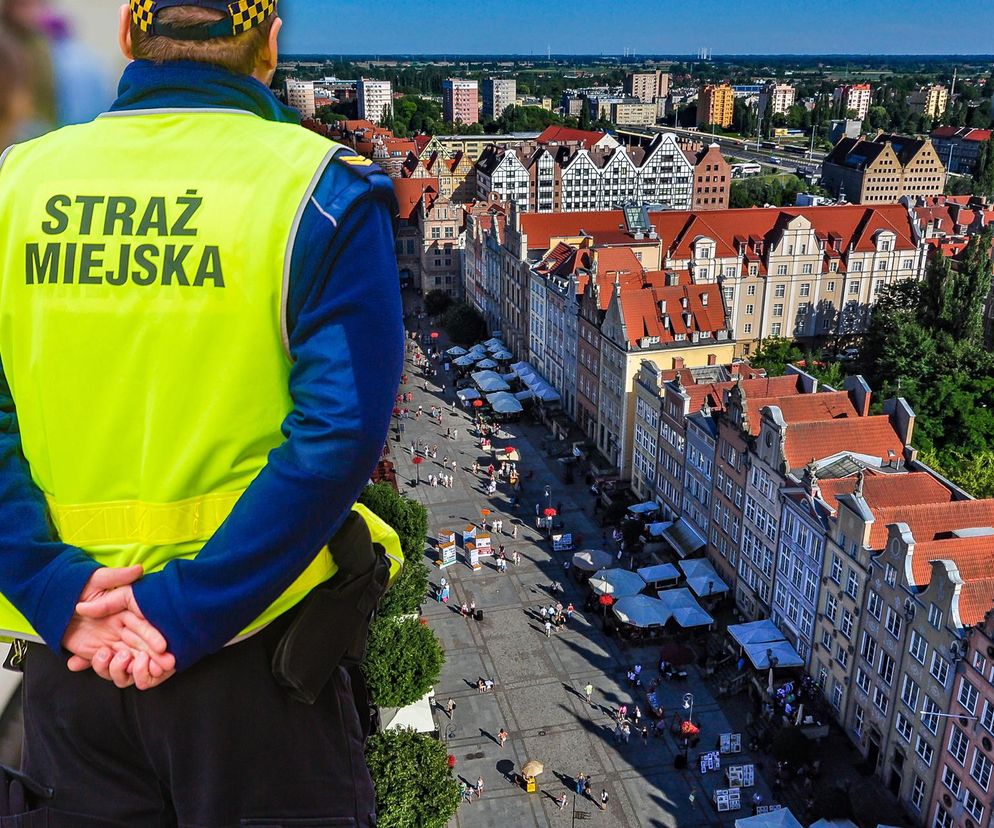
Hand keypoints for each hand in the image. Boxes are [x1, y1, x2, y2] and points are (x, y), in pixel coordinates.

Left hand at [62, 566, 174, 689]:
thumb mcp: (96, 579)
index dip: (154, 637)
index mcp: (127, 613)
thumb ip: (117, 576)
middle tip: (163, 667)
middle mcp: (122, 630)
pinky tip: (93, 663)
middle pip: (141, 648)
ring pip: (125, 662)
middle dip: (152, 660)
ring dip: (125, 667)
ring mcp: (110, 643)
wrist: (52, 601)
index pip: (145, 627)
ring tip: (116, 660)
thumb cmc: (77, 587)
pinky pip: (103, 666)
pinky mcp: (94, 653)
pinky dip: (102, 668)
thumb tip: (138, 569)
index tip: (163, 646)